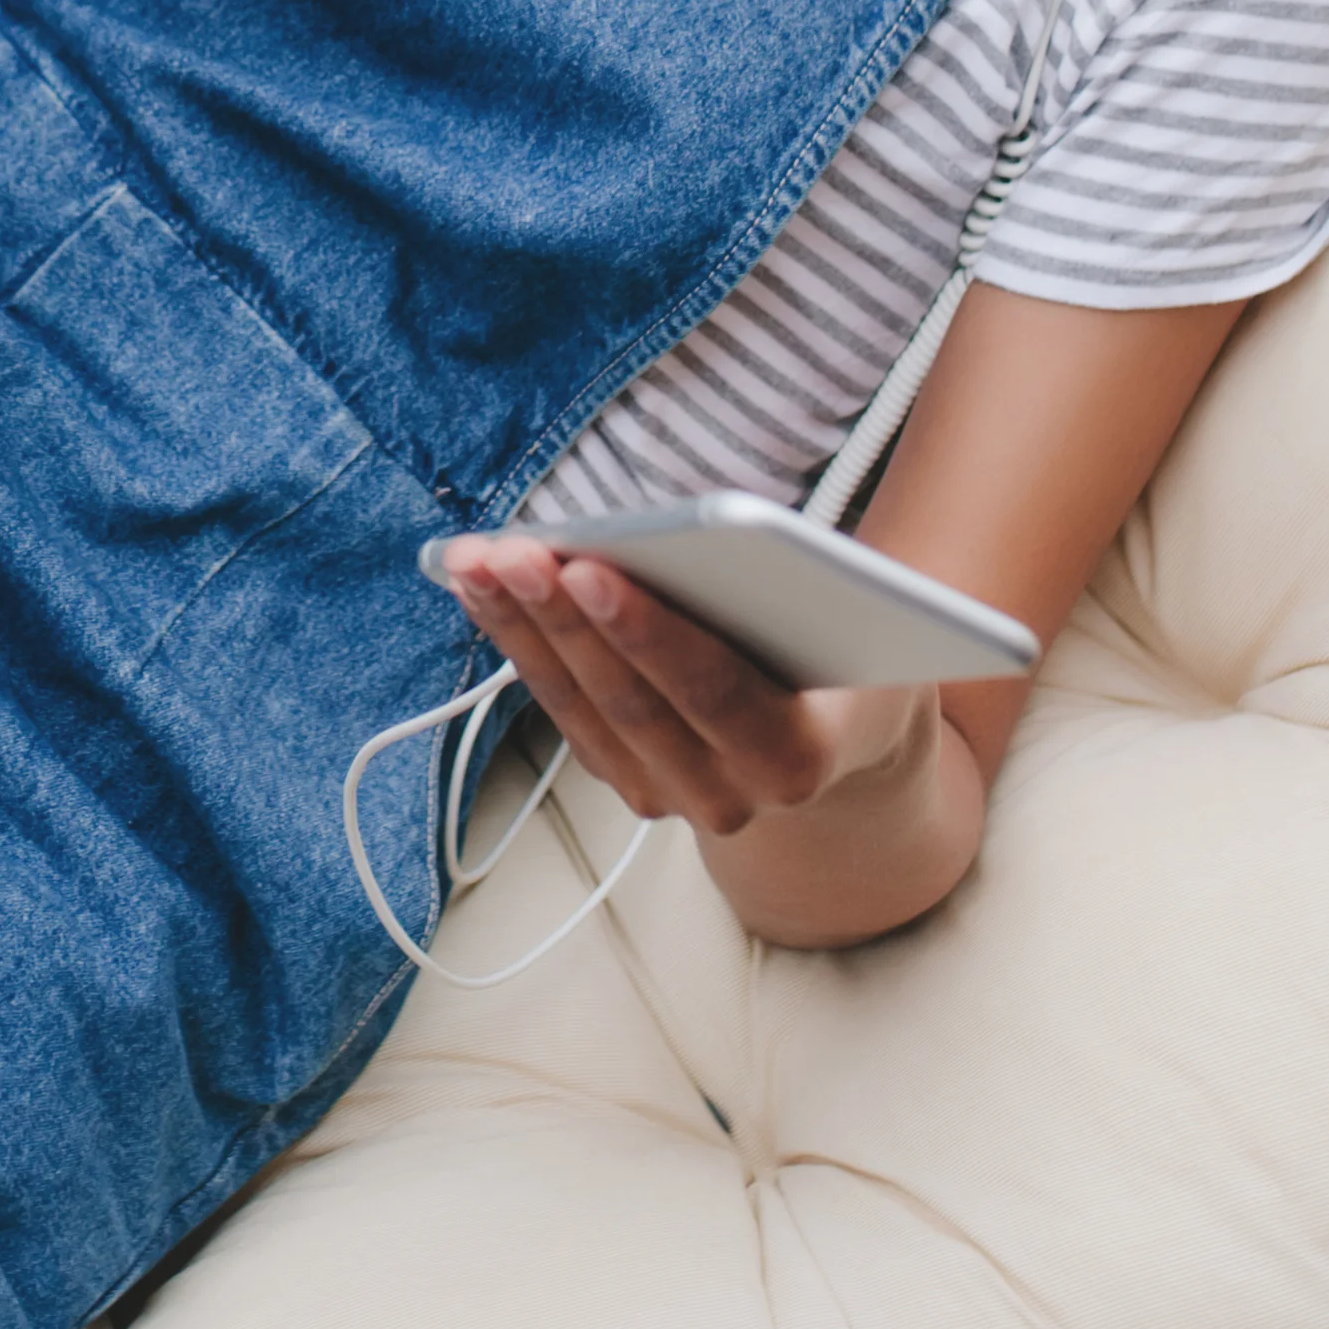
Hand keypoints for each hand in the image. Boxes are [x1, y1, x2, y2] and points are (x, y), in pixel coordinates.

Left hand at [435, 538, 924, 838]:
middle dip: (562, 618)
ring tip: (475, 560)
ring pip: (580, 707)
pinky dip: (519, 643)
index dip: (647, 631)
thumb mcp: (852, 623)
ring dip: (520, 627)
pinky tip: (482, 589)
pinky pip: (561, 709)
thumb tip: (718, 532)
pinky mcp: (623, 778)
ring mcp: (668, 796)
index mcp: (797, 759)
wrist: (835, 740)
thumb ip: (805, 591)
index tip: (589, 570)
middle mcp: (729, 797)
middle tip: (511, 551)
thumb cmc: (844, 659)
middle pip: (629, 700)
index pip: (713, 692)